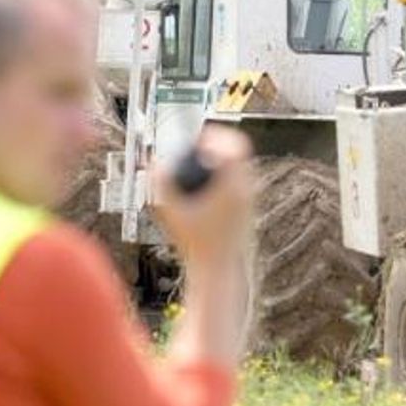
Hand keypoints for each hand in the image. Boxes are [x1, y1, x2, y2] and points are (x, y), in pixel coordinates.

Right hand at [152, 125, 253, 262]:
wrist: (218, 268)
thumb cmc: (195, 242)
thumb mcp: (171, 211)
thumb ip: (161, 184)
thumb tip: (155, 163)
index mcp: (232, 186)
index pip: (233, 146)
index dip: (215, 137)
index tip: (199, 139)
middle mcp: (246, 190)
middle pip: (240, 150)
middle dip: (219, 143)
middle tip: (200, 144)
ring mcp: (250, 199)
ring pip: (243, 164)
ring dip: (224, 157)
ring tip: (205, 159)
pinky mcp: (249, 208)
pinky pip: (241, 179)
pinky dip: (226, 174)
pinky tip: (209, 182)